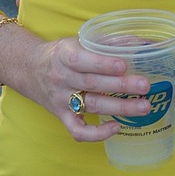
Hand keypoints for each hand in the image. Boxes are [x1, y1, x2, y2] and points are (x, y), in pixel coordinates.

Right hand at [30, 34, 152, 143]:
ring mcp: (61, 100)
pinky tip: (116, 127)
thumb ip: (107, 42)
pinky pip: (77, 130)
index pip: (81, 60)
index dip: (102, 64)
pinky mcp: (62, 116)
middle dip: (121, 85)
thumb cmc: (62, 54)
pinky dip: (96, 134)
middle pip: (92, 84)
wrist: (30, 70)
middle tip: (144, 86)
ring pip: (92, 106)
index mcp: (64, 55)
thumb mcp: (79, 41)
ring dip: (120, 107)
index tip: (124, 64)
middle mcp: (61, 78)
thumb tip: (140, 42)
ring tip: (144, 106)